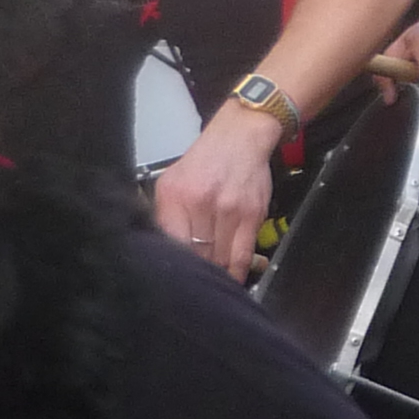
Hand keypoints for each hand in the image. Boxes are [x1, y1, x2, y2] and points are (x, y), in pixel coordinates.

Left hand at [150, 112, 276, 278]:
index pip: (170, 244)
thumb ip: (165, 215)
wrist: (241, 137)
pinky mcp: (252, 216)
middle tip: (194, 281)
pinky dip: (236, 271)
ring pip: (219, 259)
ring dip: (216, 272)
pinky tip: (231, 277)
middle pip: (196, 255)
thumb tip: (166, 249)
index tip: (174, 276)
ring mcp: (229, 211)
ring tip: (212, 279)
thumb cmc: (206, 161)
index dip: (174, 266)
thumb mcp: (172, 182)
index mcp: (175, 196)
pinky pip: (242, 255)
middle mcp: (201, 203)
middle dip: (196, 271)